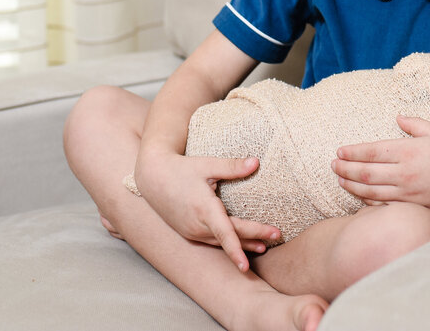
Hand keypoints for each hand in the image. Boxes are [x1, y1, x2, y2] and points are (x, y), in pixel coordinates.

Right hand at [133, 148, 280, 271]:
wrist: (152, 177)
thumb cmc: (181, 168)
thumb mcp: (207, 165)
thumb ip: (232, 166)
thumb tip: (256, 162)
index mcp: (204, 208)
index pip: (225, 233)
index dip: (237, 249)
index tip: (246, 265)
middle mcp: (197, 224)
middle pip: (230, 236)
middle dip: (254, 238)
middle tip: (277, 235)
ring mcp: (191, 231)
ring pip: (220, 242)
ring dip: (242, 245)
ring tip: (263, 246)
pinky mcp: (188, 232)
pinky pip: (211, 241)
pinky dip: (226, 244)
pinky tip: (240, 244)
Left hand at [331, 116, 429, 211]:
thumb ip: (414, 124)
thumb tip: (397, 118)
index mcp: (409, 150)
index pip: (372, 151)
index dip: (352, 152)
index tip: (339, 150)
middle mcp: (405, 172)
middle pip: (366, 172)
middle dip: (345, 169)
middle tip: (333, 165)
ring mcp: (409, 192)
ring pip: (371, 191)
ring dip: (352, 185)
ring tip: (340, 179)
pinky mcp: (414, 205)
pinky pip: (384, 205)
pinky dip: (368, 200)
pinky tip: (360, 195)